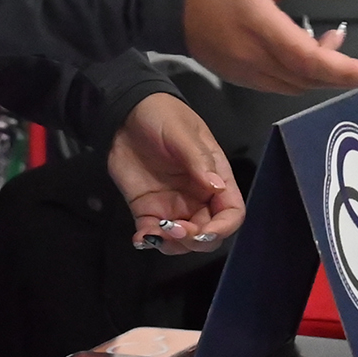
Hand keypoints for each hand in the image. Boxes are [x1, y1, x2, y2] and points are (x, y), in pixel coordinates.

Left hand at [108, 93, 244, 253]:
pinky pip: (153, 234)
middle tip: (172, 229)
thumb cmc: (162, 115)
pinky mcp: (148, 209)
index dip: (222, 228)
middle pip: (208, 234)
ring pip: (182, 241)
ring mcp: (173, 205)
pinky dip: (149, 241)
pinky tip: (141, 238)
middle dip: (194, 240)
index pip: (231, 212)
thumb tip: (216, 187)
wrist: (126, 112)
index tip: (203, 232)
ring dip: (172, 245)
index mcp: (215, 178)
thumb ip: (198, 160)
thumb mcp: (182, 133)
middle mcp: (198, 197)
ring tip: (153, 232)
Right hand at [182, 0, 357, 92]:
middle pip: (312, 79)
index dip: (353, 71)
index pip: (315, 60)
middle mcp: (254, 60)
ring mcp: (245, 72)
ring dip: (325, 71)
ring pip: (298, 85)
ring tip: (336, 40)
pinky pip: (281, 83)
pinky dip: (305, 72)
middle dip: (348, 75)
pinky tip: (310, 48)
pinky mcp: (239, 76)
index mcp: (260, 29)